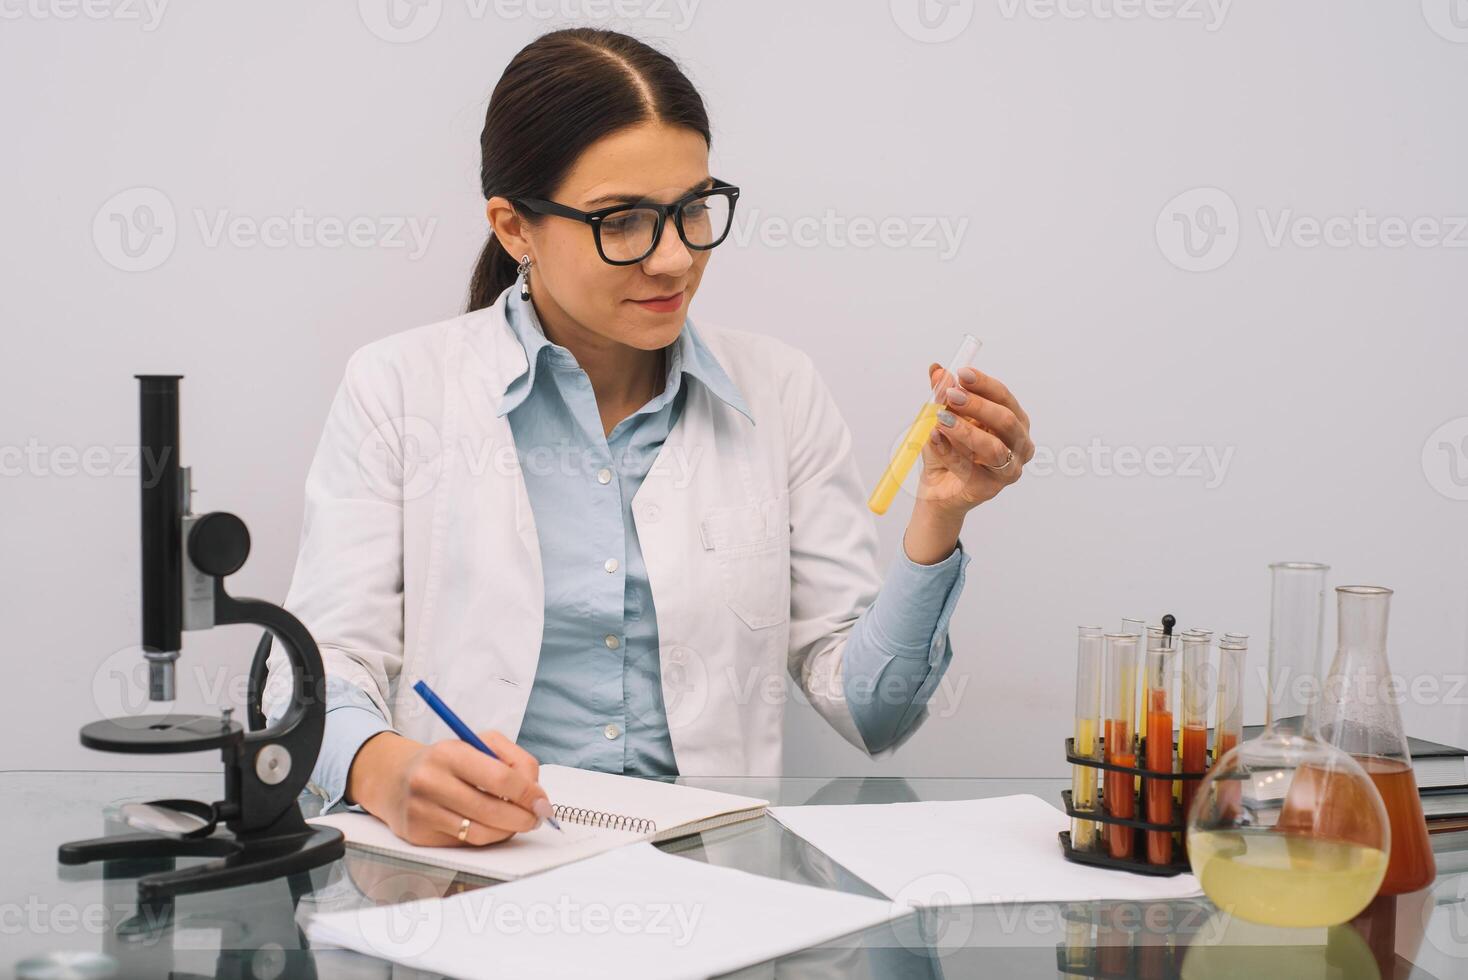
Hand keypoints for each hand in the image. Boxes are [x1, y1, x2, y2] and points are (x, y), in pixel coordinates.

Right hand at [345, 730, 551, 846]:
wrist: (396, 777)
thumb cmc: (447, 761)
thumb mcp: (480, 743)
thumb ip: (515, 761)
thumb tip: (536, 795)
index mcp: (449, 753)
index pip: (500, 778)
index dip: (528, 793)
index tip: (542, 802)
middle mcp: (431, 781)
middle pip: (492, 810)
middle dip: (523, 818)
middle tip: (536, 817)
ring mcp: (422, 810)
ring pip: (480, 833)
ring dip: (507, 832)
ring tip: (516, 822)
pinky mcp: (418, 835)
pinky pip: (465, 843)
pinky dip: (486, 837)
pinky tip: (491, 826)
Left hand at [915, 363, 1034, 516]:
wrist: (937, 486)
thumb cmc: (948, 449)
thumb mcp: (943, 417)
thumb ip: (942, 395)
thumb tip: (937, 370)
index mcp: (1014, 421)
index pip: (1004, 397)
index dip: (983, 384)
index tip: (961, 373)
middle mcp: (1019, 444)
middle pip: (1005, 420)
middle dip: (977, 405)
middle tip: (950, 395)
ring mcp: (1009, 469)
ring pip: (993, 448)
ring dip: (965, 431)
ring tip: (940, 419)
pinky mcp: (991, 489)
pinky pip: (970, 469)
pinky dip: (949, 453)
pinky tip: (934, 439)